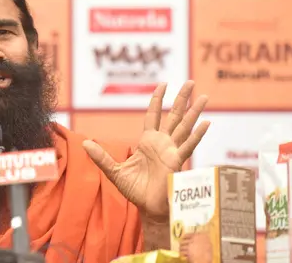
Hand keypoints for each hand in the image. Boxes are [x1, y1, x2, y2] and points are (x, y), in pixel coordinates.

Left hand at [82, 80, 209, 221]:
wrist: (147, 208)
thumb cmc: (134, 190)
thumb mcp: (114, 171)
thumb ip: (101, 157)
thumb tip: (84, 144)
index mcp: (148, 141)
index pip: (153, 115)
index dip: (158, 100)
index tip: (163, 84)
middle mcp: (163, 143)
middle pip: (174, 116)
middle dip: (181, 99)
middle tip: (190, 82)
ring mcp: (172, 151)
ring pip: (185, 127)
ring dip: (194, 112)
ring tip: (204, 96)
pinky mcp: (177, 162)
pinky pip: (188, 146)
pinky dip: (197, 135)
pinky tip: (206, 123)